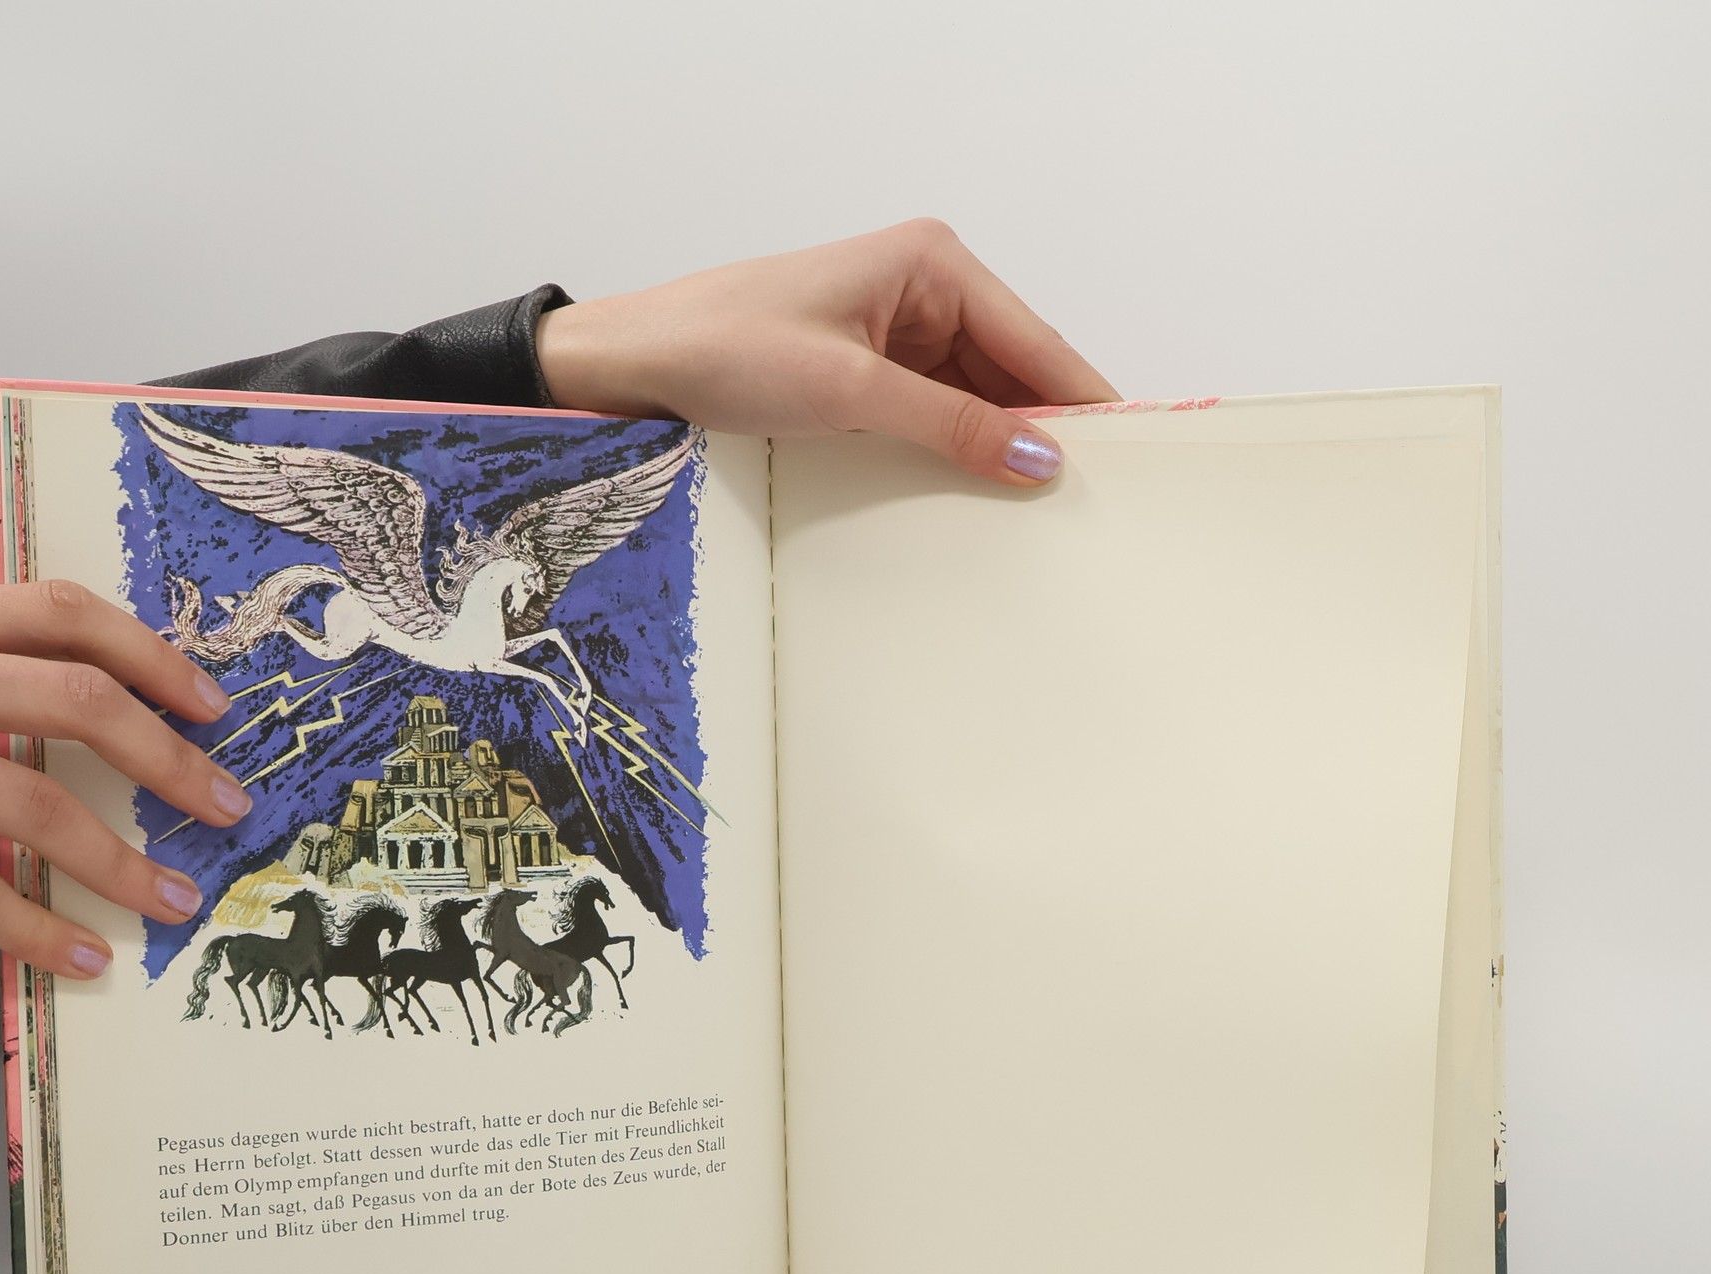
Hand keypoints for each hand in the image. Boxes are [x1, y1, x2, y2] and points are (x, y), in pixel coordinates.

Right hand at [0, 582, 250, 978]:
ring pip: (39, 805)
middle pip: (74, 698)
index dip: (149, 655)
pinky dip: (41, 930)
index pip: (56, 612)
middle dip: (169, 760)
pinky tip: (82, 953)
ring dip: (121, 864)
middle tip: (225, 804)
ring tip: (171, 899)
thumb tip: (98, 752)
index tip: (210, 705)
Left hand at [534, 219, 1117, 486]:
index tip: (1132, 456)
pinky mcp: (868, 370)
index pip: (1035, 341)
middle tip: (1087, 504)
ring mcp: (897, 330)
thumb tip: (1038, 459)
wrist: (638, 362)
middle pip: (1014, 371)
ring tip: (1040, 513)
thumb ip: (952, 426)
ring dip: (999, 448)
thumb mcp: (850, 392)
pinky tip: (976, 497)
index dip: (1083, 402)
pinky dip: (956, 451)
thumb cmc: (727, 347)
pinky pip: (935, 413)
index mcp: (933, 263)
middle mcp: (925, 287)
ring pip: (978, 398)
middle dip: (1044, 431)